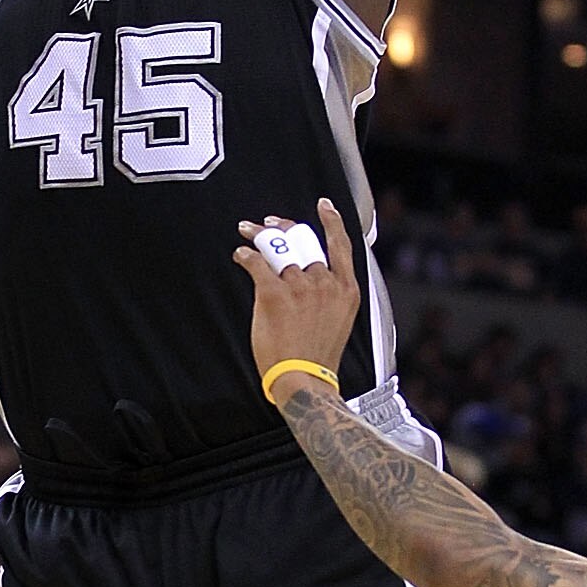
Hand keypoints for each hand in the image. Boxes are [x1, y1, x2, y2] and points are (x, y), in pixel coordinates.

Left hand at [234, 199, 360, 397]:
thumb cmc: (318, 357)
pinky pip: (256, 263)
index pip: (341, 244)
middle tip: (269, 223)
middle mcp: (325, 282)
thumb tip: (315, 278)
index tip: (323, 206)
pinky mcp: (274, 294)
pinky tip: (240, 254)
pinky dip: (245, 255)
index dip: (331, 221)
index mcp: (346, 289)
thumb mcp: (339, 321)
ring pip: (279, 248)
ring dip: (260, 236)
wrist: (305, 380)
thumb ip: (331, 295)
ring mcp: (300, 287)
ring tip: (247, 231)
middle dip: (285, 227)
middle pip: (304, 241)